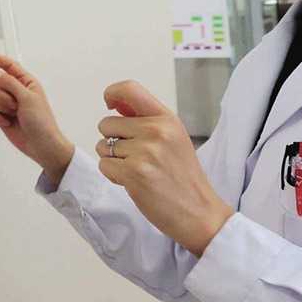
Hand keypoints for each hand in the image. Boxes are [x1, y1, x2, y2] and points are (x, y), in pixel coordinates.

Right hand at [0, 50, 74, 184]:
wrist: (40, 144)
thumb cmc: (42, 122)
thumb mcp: (28, 98)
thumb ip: (10, 83)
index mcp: (26, 82)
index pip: (7, 65)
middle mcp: (15, 90)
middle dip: (2, 95)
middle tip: (15, 105)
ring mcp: (7, 102)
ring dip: (0, 106)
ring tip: (13, 113)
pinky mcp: (0, 113)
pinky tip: (7, 120)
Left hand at [96, 81, 233, 256]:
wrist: (199, 212)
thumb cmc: (182, 177)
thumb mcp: (173, 138)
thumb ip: (144, 119)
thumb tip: (116, 103)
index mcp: (167, 119)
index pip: (130, 89)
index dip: (111, 93)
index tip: (109, 104)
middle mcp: (157, 130)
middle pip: (106, 124)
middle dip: (112, 141)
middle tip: (134, 158)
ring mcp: (145, 151)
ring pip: (103, 147)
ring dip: (113, 161)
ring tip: (138, 171)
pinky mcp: (134, 172)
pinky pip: (104, 166)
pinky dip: (113, 176)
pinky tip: (133, 182)